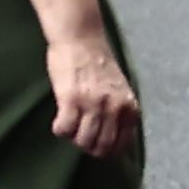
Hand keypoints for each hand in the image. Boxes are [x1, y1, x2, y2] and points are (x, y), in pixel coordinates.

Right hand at [45, 27, 141, 158]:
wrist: (81, 38)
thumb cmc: (98, 63)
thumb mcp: (120, 89)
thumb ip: (120, 111)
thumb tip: (115, 139)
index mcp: (129, 106)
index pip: (122, 144)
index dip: (108, 150)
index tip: (97, 145)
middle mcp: (114, 107)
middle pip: (102, 146)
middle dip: (89, 147)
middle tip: (80, 138)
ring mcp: (92, 104)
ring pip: (83, 141)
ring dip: (74, 139)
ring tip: (70, 128)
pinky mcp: (70, 99)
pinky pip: (64, 129)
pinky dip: (60, 130)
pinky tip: (59, 121)